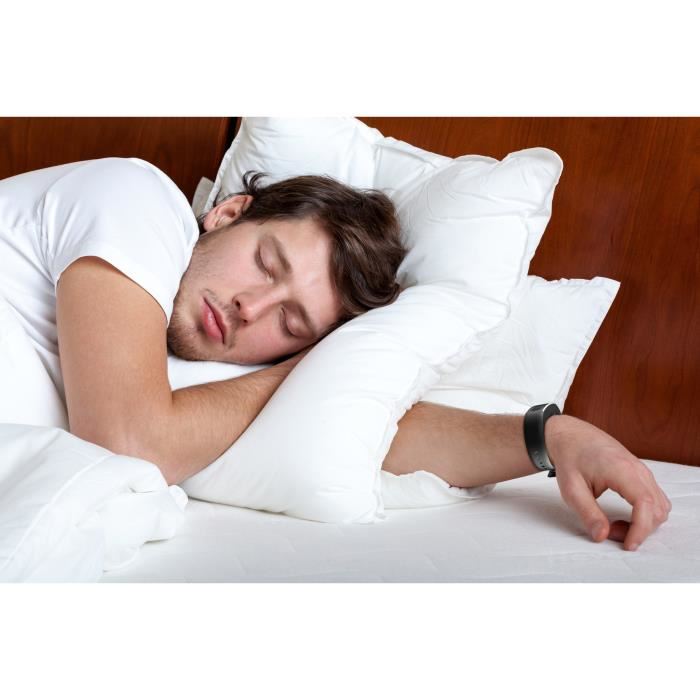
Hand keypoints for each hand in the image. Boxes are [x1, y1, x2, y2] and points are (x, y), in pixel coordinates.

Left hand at [545, 414, 671, 550]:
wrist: (571, 436)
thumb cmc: (570, 458)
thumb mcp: (571, 488)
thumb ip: (587, 513)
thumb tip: (602, 536)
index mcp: (622, 470)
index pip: (645, 504)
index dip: (641, 529)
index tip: (628, 545)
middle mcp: (638, 470)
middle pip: (657, 509)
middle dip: (638, 529)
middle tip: (610, 532)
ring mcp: (642, 471)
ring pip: (659, 506)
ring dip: (643, 523)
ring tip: (613, 524)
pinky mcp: (640, 475)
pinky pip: (654, 499)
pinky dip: (644, 514)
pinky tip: (623, 516)